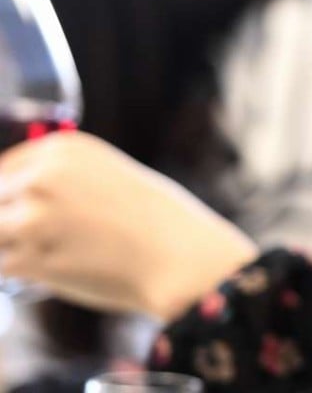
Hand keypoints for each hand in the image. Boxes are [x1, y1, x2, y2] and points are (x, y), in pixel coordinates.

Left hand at [0, 132, 257, 320]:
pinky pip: (1, 267)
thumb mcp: (108, 175)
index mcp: (63, 149)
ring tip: (47, 254)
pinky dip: (17, 274)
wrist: (181, 256)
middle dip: (10, 223)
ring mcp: (33, 218)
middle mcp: (43, 176)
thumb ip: (62, 179)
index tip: (21, 212)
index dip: (9, 196)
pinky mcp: (32, 259)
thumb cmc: (156, 220)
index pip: (2, 169)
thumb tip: (17, 199)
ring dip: (12, 248)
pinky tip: (49, 272)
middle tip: (44, 238)